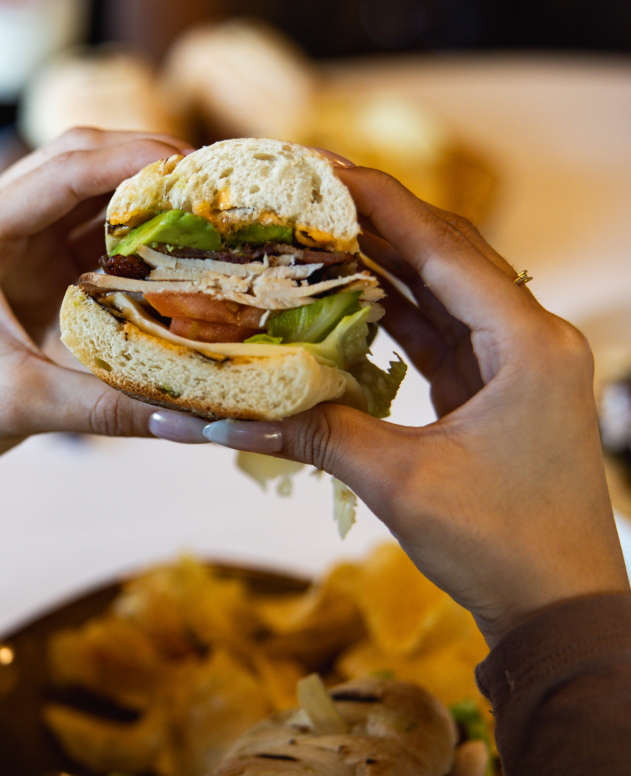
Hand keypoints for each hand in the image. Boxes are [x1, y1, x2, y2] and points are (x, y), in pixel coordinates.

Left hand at [0, 129, 191, 484]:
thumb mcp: (24, 406)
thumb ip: (108, 407)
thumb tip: (196, 419)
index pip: (63, 169)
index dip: (135, 159)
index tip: (199, 167)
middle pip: (73, 158)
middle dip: (144, 161)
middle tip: (212, 183)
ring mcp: (3, 237)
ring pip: (80, 186)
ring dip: (138, 191)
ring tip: (204, 206)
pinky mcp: (21, 260)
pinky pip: (80, 224)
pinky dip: (125, 227)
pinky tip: (171, 243)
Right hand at [154, 166, 627, 646]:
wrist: (561, 610)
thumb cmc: (498, 544)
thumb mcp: (399, 482)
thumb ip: (312, 436)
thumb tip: (215, 420)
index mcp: (528, 343)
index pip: (445, 248)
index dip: (382, 201)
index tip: (322, 165)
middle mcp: (531, 339)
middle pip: (447, 257)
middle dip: (377, 221)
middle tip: (306, 191)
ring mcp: (516, 366)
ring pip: (442, 294)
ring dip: (382, 265)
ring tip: (313, 233)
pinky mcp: (496, 394)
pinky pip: (440, 335)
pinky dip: (392, 315)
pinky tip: (343, 298)